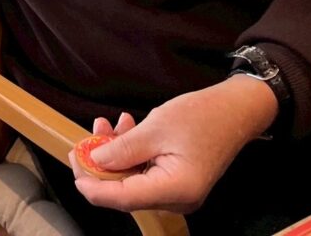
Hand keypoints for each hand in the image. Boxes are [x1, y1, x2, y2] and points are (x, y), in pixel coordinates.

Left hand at [69, 76, 277, 213]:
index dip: (93, 186)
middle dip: (101, 164)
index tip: (74, 165)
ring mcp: (176, 191)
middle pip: (124, 191)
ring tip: (105, 123)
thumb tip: (94, 162)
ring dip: (114, 152)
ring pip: (131, 178)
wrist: (235, 110)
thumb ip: (122, 149)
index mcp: (175, 190)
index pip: (122, 198)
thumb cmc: (202, 116)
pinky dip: (129, 152)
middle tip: (85, 138)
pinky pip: (143, 171)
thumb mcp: (155, 128)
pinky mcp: (175, 180)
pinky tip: (125, 127)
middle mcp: (176, 199)